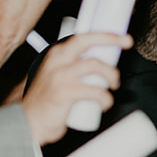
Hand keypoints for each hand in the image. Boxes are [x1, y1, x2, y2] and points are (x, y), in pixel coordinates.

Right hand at [21, 32, 129, 146]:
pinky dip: (106, 98)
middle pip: (87, 42)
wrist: (29, 122)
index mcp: (56, 55)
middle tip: (127, 43)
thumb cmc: (48, 101)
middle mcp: (57, 61)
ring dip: (112, 76)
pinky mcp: (65, 93)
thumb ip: (73, 67)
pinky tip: (105, 103)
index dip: (105, 34)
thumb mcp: (57, 76)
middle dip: (110, 39)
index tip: (123, 37)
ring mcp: (60, 76)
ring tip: (113, 86)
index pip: (82, 37)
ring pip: (95, 66)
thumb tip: (102, 63)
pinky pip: (95, 91)